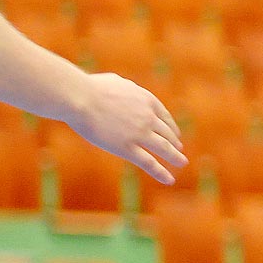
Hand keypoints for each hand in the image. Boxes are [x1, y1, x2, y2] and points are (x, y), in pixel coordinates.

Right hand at [65, 73, 185, 183]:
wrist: (80, 97)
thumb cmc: (91, 87)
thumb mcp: (116, 82)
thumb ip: (126, 88)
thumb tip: (126, 88)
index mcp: (146, 100)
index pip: (164, 116)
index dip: (171, 127)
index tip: (175, 134)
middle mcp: (147, 117)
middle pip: (166, 133)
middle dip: (174, 143)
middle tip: (179, 150)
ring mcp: (139, 133)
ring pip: (163, 148)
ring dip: (174, 157)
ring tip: (182, 163)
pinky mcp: (127, 148)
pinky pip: (149, 163)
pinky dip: (161, 173)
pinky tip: (169, 180)